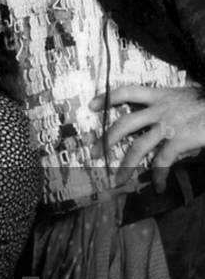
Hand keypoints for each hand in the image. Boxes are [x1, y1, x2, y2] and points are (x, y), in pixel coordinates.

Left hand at [90, 85, 204, 191]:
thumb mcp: (186, 98)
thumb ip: (169, 109)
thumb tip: (158, 128)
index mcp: (160, 96)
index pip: (126, 92)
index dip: (107, 98)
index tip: (91, 106)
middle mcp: (160, 109)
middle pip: (125, 123)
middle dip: (107, 139)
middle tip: (95, 153)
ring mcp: (169, 125)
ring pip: (139, 145)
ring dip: (126, 164)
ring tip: (118, 179)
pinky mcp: (181, 139)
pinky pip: (164, 160)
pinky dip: (159, 175)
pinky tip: (158, 186)